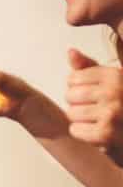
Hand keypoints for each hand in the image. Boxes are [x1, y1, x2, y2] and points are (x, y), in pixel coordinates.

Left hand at [65, 48, 122, 164]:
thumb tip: (70, 51)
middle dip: (79, 104)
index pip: (73, 78)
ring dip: (82, 120)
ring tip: (100, 121)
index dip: (79, 88)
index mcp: (116, 75)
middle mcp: (114, 91)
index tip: (95, 95)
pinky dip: (84, 134)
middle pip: (70, 96)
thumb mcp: (114, 81)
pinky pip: (75, 130)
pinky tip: (99, 133)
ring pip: (71, 114)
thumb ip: (90, 67)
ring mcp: (111, 113)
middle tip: (98, 110)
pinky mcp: (106, 134)